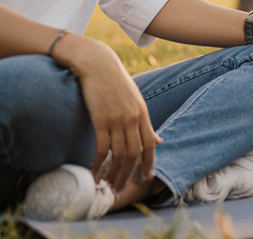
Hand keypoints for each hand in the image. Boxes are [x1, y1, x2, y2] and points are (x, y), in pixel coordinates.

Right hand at [54, 34, 158, 191]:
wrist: (98, 64)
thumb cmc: (115, 81)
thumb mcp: (136, 100)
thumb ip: (146, 123)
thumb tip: (159, 141)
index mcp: (143, 113)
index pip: (150, 144)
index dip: (149, 163)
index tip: (145, 178)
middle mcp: (132, 118)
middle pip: (134, 153)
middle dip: (128, 174)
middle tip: (120, 188)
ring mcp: (117, 119)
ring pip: (119, 154)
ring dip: (113, 173)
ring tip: (106, 185)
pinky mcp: (100, 119)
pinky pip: (101, 148)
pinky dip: (97, 163)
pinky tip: (93, 173)